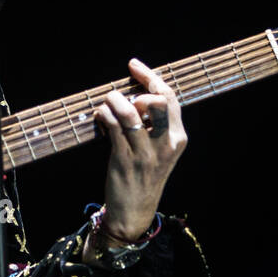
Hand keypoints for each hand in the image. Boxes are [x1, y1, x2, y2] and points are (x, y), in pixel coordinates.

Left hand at [90, 58, 187, 243]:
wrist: (134, 211)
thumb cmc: (144, 175)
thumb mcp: (158, 150)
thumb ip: (154, 124)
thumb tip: (135, 92)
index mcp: (178, 138)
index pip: (169, 97)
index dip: (150, 76)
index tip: (133, 65)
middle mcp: (166, 144)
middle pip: (156, 100)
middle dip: (135, 89)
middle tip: (120, 95)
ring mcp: (146, 153)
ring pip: (130, 112)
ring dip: (113, 101)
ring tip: (106, 104)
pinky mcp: (124, 160)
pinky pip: (112, 127)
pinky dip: (103, 115)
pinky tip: (99, 116)